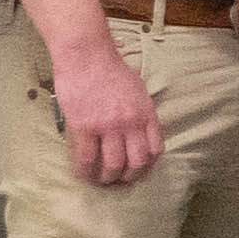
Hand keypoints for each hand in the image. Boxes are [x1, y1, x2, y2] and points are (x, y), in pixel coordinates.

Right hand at [50, 34, 164, 188]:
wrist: (87, 54)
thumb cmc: (110, 68)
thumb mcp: (137, 89)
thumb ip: (141, 111)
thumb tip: (140, 129)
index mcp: (146, 113)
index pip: (156, 149)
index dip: (149, 167)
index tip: (140, 173)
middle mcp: (131, 123)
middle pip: (137, 162)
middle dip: (130, 178)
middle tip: (120, 183)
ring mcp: (108, 126)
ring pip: (113, 165)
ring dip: (107, 179)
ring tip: (101, 181)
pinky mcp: (84, 127)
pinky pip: (86, 159)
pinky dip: (85, 172)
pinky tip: (82, 175)